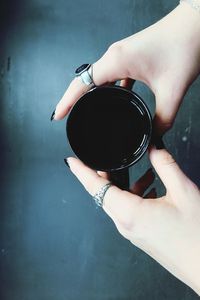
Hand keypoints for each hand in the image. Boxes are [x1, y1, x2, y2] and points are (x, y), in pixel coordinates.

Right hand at [53, 2, 199, 134]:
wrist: (196, 25)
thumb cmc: (184, 46)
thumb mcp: (172, 91)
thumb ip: (162, 120)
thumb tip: (154, 138)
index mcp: (117, 61)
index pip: (82, 83)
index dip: (67, 101)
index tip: (58, 115)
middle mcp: (115, 56)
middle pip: (85, 81)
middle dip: (75, 99)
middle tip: (69, 117)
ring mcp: (121, 55)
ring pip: (98, 78)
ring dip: (91, 94)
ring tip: (88, 112)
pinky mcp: (130, 57)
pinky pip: (112, 76)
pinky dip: (109, 89)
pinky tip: (115, 101)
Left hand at [66, 147, 199, 294]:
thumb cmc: (197, 237)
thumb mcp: (184, 192)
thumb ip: (165, 164)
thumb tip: (154, 147)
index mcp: (130, 213)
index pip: (96, 187)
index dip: (81, 172)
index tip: (71, 161)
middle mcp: (126, 224)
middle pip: (104, 193)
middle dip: (104, 173)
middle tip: (110, 157)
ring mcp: (132, 232)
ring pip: (117, 201)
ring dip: (124, 184)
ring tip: (142, 171)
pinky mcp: (140, 235)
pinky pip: (128, 210)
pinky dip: (134, 195)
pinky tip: (150, 188)